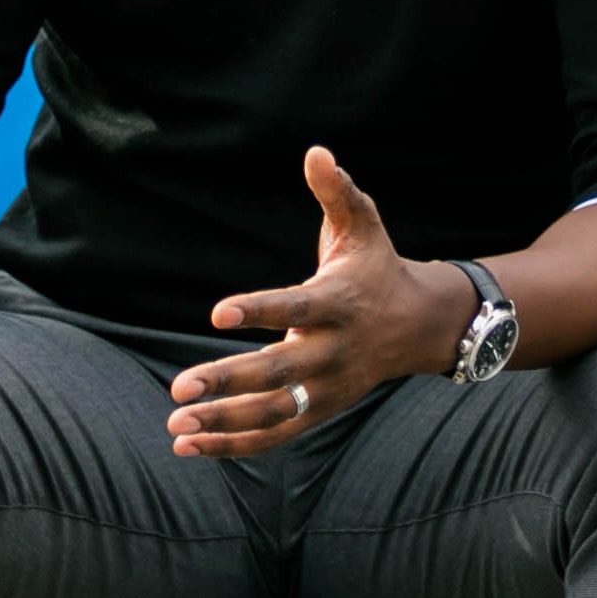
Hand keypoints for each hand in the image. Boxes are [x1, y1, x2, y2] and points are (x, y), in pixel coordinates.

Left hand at [166, 147, 477, 457]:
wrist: (419, 327)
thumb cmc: (376, 267)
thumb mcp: (362, 225)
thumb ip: (337, 192)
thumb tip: (315, 152)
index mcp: (339, 303)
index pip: (295, 308)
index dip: (259, 311)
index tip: (217, 313)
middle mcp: (334, 351)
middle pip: (279, 372)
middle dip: (229, 381)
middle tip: (181, 387)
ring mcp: (328, 388)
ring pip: (275, 413)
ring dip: (224, 423)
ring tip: (177, 425)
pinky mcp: (321, 411)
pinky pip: (276, 435)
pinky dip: (234, 445)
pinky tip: (188, 446)